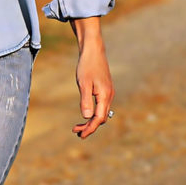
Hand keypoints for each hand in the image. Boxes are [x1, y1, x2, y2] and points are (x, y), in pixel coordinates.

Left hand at [71, 19, 113, 138]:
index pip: (98, 118)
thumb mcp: (83, 83)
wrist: (93, 50)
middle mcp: (109, 95)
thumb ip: (85, 100)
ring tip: (78, 126)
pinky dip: (93, 113)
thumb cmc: (87, 65)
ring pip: (101, 112)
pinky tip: (86, 113)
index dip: (90, 129)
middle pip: (101, 118)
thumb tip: (87, 117)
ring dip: (91, 121)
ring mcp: (108, 92)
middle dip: (90, 127)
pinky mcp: (105, 89)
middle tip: (76, 131)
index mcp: (105, 95)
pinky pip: (101, 106)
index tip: (80, 135)